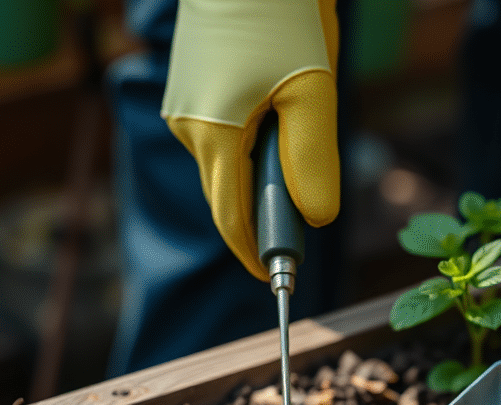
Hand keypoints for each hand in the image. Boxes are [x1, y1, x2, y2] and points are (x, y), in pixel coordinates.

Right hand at [162, 0, 338, 279]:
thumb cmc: (280, 9)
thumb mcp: (313, 88)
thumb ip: (313, 161)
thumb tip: (316, 220)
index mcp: (212, 133)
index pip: (232, 221)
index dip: (256, 256)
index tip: (278, 281)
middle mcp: (188, 125)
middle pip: (229, 196)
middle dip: (265, 214)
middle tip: (303, 217)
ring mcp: (184, 105)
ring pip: (228, 165)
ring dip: (262, 172)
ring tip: (297, 129)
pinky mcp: (191, 88)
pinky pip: (223, 136)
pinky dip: (252, 144)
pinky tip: (277, 110)